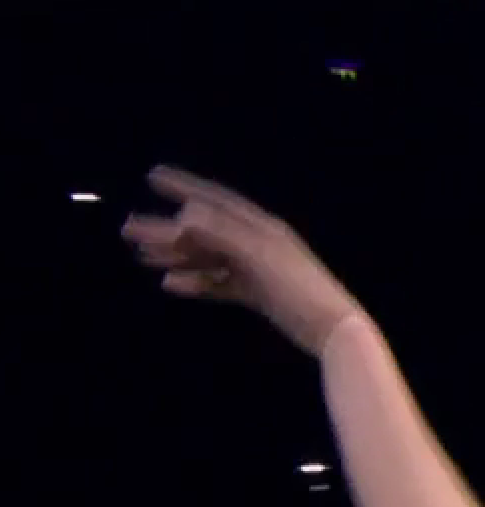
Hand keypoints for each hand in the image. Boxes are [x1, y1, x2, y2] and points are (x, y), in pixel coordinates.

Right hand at [121, 167, 363, 357]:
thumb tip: (183, 215)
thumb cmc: (299, 288)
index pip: (216, 200)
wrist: (332, 330)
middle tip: (129, 230)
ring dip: (176, 256)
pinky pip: (221, 284)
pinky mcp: (259, 295)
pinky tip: (171, 285)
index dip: (185, 186)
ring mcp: (258, 269)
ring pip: (209, 258)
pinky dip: (197, 283)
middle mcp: (258, 243)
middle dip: (167, 229)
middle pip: (205, 231)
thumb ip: (221, 233)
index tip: (153, 175)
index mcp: (261, 227)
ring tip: (143, 257)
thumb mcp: (258, 256)